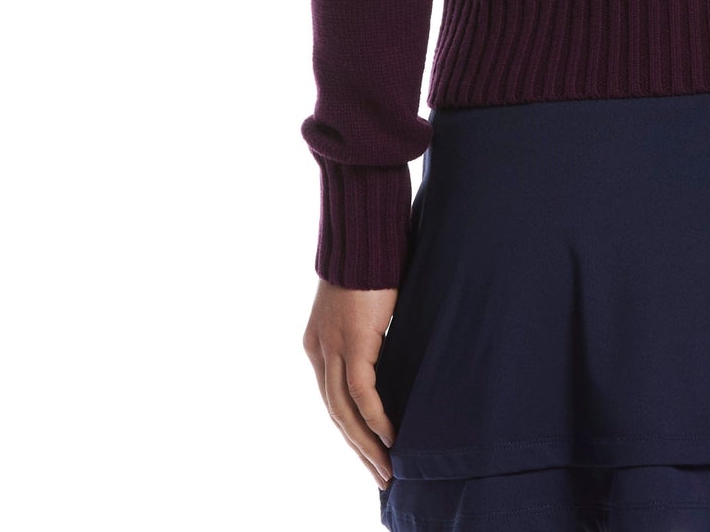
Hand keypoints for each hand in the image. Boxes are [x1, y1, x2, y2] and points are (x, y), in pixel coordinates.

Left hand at [302, 279, 398, 487]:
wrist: (364, 234)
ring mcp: (333, 348)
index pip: (332, 397)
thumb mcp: (365, 306)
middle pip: (335, 412)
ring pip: (344, 411)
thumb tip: (391, 351)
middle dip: (357, 447)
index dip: (350, 426)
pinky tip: (391, 438)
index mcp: (317, 343)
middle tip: (380, 474)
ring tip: (386, 470)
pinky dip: (375, 418)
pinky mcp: (353, 343)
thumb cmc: (371, 261)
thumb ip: (370, 333)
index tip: (369, 448)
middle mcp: (319, 351)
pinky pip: (362, 392)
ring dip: (366, 444)